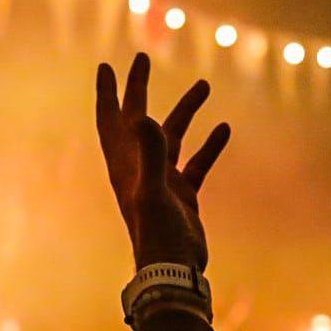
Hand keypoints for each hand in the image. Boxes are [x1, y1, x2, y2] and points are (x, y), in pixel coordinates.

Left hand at [95, 53, 230, 270]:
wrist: (174, 272)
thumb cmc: (158, 236)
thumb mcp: (153, 193)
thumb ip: (150, 154)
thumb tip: (145, 118)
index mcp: (125, 165)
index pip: (111, 121)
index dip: (108, 94)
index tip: (106, 67)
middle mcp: (140, 169)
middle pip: (137, 120)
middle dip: (139, 89)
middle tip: (143, 58)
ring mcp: (162, 182)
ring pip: (172, 137)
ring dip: (185, 111)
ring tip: (204, 85)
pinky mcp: (183, 196)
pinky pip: (196, 163)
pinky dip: (208, 146)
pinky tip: (224, 128)